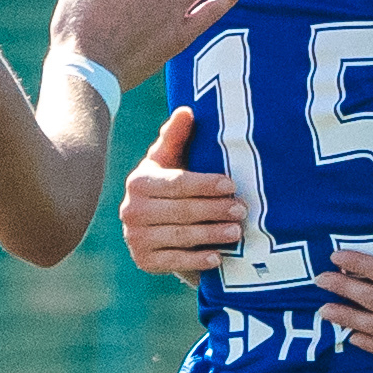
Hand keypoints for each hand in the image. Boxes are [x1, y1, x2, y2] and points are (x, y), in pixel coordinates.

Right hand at [120, 107, 246, 281]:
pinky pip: (173, 261)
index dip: (205, 184)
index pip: (176, 183)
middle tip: (242, 209)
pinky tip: (218, 257)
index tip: (231, 185)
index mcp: (139, 182)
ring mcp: (135, 238)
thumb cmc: (170, 185)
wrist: (156, 226)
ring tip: (237, 231)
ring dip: (211, 234)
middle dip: (214, 210)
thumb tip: (187, 111)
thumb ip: (176, 136)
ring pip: (180, 236)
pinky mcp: (144, 261)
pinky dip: (196, 260)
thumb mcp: (171, 160)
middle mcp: (131, 210)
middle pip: (181, 211)